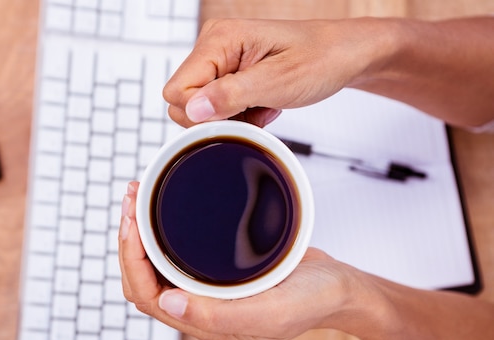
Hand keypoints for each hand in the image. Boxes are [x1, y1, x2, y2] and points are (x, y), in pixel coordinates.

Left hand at [118, 181, 356, 339]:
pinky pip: (174, 256)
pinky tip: (161, 209)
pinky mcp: (216, 275)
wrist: (339, 288)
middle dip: (128, 240)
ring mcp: (206, 293)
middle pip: (143, 279)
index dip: (131, 258)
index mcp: (207, 324)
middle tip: (132, 197)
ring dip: (140, 235)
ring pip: (154, 267)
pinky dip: (159, 232)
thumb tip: (168, 303)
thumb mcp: (273, 312)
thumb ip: (220, 316)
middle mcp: (200, 310)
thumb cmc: (312, 300)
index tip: (132, 218)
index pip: (147, 295)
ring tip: (139, 197)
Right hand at [163, 18, 383, 126]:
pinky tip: (262, 106)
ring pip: (201, 107)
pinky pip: (218, 107)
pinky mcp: (229, 73)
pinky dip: (240, 115)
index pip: (177, 91)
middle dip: (217, 117)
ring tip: (262, 105)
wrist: (345, 55)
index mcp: (220, 39)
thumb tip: (192, 109)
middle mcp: (214, 45)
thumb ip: (232, 95)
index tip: (235, 116)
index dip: (202, 114)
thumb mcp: (279, 81)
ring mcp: (221, 59)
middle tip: (252, 111)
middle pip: (183, 101)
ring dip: (231, 118)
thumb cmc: (322, 58)